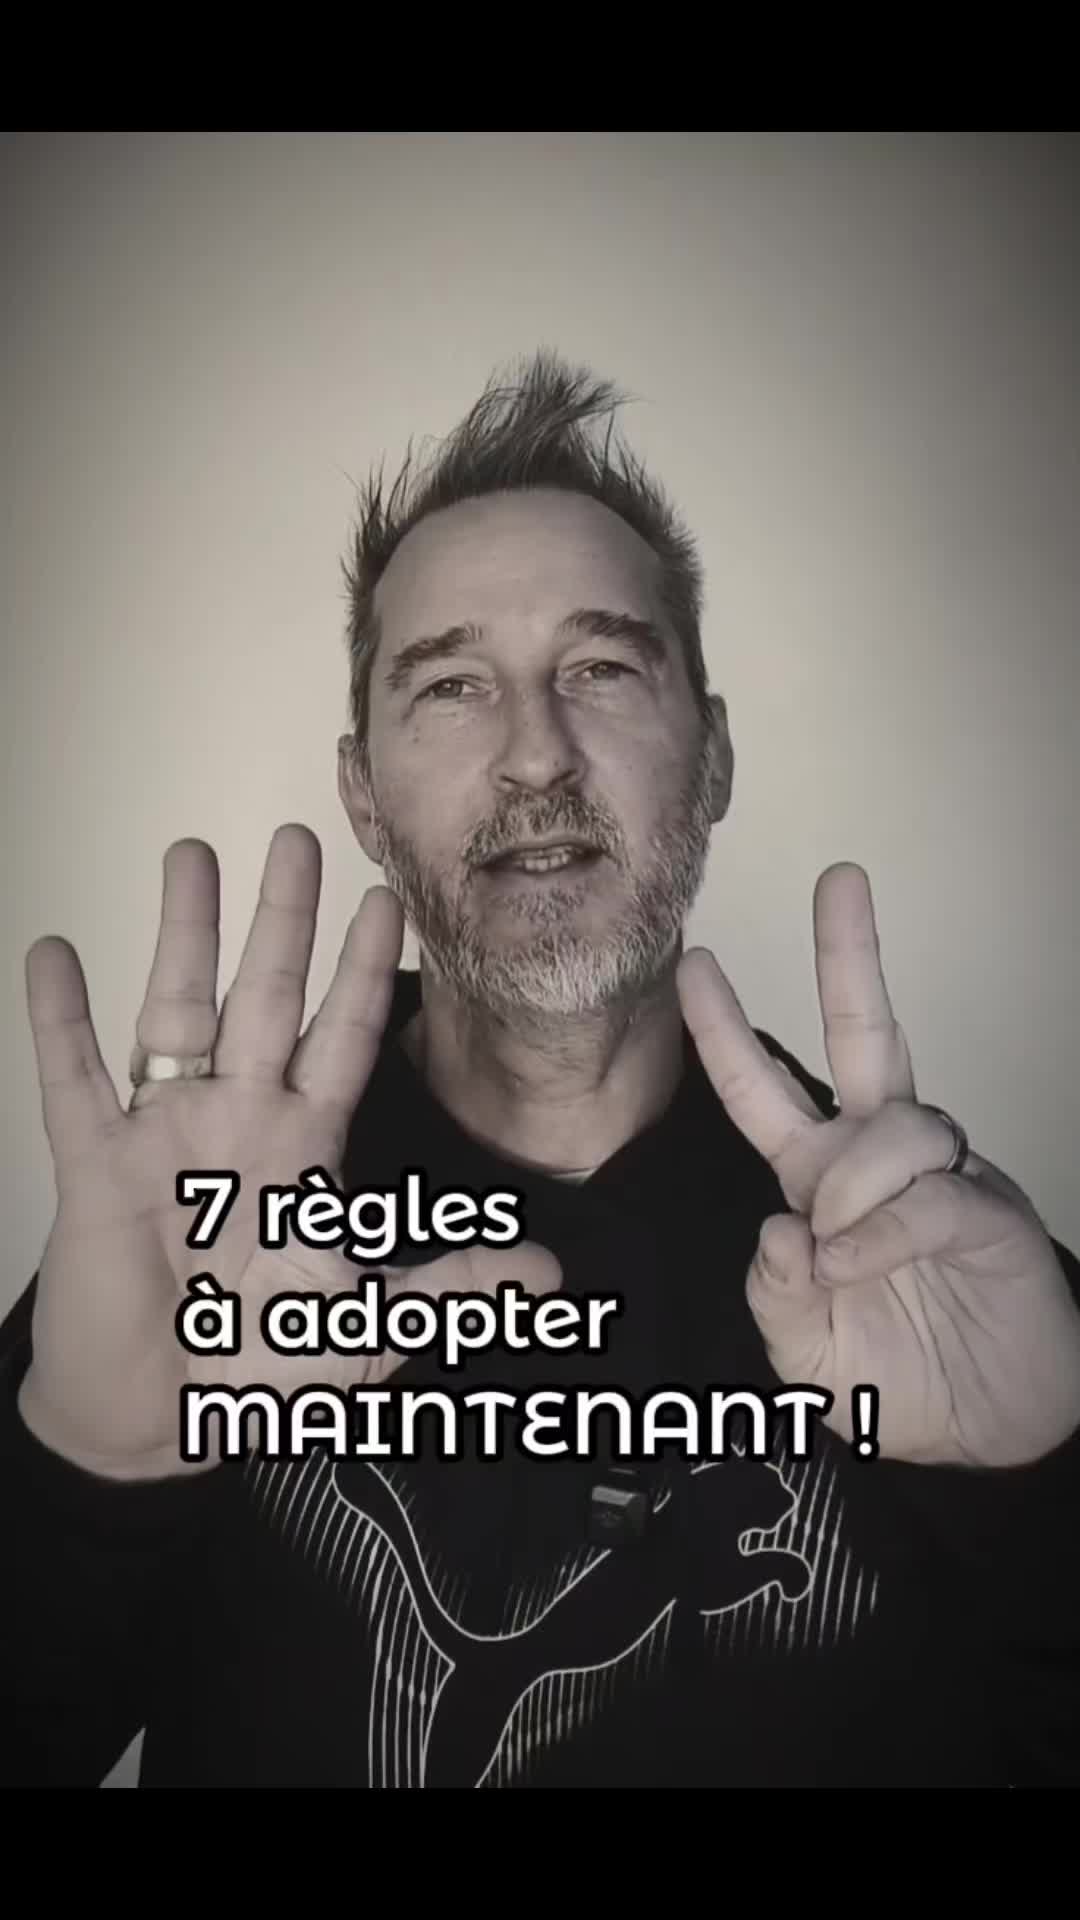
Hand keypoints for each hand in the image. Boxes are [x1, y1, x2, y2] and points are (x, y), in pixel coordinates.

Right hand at [19, 826, 558, 1480]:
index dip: (363, 970)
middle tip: (298, 838)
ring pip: (176, 1011)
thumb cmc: (257, 1366)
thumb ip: (452, 1291)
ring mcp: (166, 1134)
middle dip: (283, 919)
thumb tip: (551, 1278)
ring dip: (183, 935)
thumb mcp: (367, 1328)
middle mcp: (238, 1120)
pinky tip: (54, 954)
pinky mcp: (99, 1165)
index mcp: (303, 1145)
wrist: (158, 1422)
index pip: (342, 1036)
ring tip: (191, 854)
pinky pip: (75, 1080)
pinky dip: (61, 1020)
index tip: (386, 900)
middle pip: (266, 997)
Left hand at [677, 862, 1079, 1466]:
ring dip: (850, 1185)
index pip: (764, 1092)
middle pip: (865, 1036)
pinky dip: (884, 1230)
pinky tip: (858, 1261)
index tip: (698, 965)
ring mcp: (941, 1178)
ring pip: (892, 1124)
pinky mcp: (989, 1212)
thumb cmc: (900, 1378)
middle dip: (850, 955)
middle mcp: (879, 1163)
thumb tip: (781, 1227)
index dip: (727, 1032)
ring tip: (838, 1251)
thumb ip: (774, 1296)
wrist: (991, 1439)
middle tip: (839, 878)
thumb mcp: (803, 1352)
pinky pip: (928, 1194)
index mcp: (821, 1183)